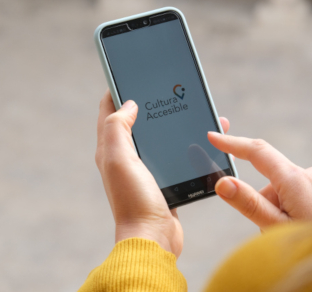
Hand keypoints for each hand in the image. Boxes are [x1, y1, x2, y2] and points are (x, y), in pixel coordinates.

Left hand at [96, 90, 230, 257]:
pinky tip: (202, 138)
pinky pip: (173, 152)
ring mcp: (145, 167)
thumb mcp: (120, 160)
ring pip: (158, 135)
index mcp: (111, 148)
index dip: (118, 89)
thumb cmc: (134, 200)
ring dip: (171, 121)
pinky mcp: (163, 177)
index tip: (132, 73)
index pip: (109, 110)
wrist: (154, 237)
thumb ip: (118, 128)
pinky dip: (184, 141)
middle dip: (149, 101)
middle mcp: (126, 156)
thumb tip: (128, 104)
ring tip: (191, 109)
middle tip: (167, 87)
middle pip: (136, 120)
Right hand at [208, 133, 311, 229]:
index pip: (258, 152)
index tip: (215, 137)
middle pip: (276, 184)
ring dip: (290, 210)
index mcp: (296, 179)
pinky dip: (308, 211)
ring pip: (295, 193)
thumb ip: (249, 203)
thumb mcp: (277, 228)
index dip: (233, 143)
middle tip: (276, 233)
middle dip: (270, 205)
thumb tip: (223, 182)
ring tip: (302, 236)